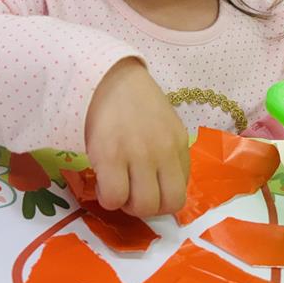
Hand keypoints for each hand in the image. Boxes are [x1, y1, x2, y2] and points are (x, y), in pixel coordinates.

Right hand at [84, 58, 189, 217]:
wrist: (106, 75)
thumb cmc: (133, 101)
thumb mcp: (164, 126)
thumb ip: (167, 155)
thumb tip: (159, 187)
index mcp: (179, 144)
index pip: (181, 192)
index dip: (161, 199)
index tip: (145, 189)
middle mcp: (164, 151)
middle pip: (168, 205)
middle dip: (147, 207)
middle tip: (130, 193)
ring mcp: (138, 154)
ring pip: (143, 206)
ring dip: (127, 204)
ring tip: (116, 187)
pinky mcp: (110, 155)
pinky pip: (114, 197)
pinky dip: (107, 197)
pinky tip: (102, 181)